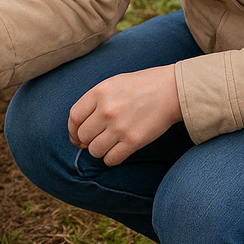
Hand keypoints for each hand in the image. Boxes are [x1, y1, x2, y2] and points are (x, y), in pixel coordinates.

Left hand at [67, 65, 182, 165]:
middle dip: (86, 141)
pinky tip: (116, 151)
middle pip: (83, 136)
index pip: (74, 117)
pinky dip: (110, 158)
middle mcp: (106, 110)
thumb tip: (80, 125)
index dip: (73, 129)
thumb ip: (95, 100)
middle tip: (94, 140)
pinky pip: (111, 159)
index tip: (77, 134)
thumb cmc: (141, 85)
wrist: (171, 90)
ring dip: (98, 150)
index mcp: (99, 93)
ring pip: (95, 150)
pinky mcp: (134, 141)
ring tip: (106, 144)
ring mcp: (120, 127)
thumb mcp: (113, 83)